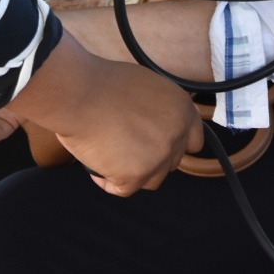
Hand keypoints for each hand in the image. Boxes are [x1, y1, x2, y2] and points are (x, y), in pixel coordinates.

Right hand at [6, 36, 204, 196]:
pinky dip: (108, 182)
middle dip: (152, 159)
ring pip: (152, 179)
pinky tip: (95, 168)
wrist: (79, 93)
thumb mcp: (146, 87)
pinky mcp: (136, 175)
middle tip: (127, 149)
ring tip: (109, 156)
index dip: (175, 145)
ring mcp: (158, 157)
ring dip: (134, 173)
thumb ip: (160, 109)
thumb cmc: (102, 84)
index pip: (195, 140)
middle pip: (171, 162)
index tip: (158, 147)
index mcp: (182, 109)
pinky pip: (123, 189)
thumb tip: (158, 126)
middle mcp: (177, 134)